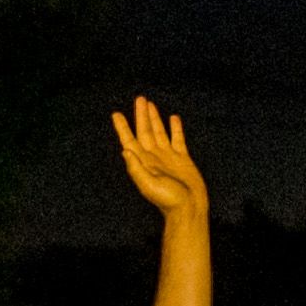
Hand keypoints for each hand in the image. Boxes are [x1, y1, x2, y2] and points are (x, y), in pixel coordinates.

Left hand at [112, 95, 205, 220]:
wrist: (189, 206)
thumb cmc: (168, 199)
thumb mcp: (148, 184)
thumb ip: (136, 168)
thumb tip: (125, 151)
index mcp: (143, 162)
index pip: (130, 140)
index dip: (122, 128)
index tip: (116, 114)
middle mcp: (154, 156)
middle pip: (145, 131)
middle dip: (141, 115)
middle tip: (139, 99)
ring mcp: (168, 156)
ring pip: (159, 131)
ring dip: (154, 118)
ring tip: (150, 104)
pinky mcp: (182, 157)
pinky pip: (177, 138)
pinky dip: (175, 128)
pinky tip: (173, 118)